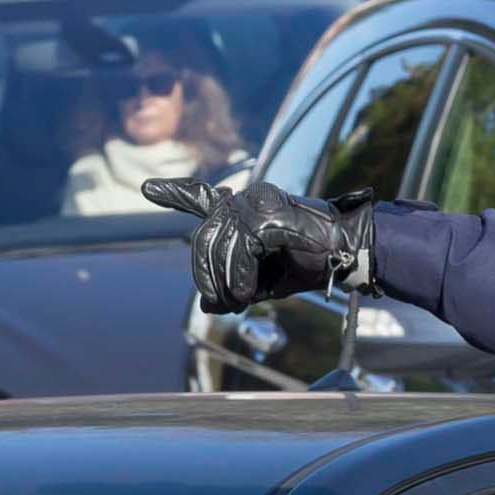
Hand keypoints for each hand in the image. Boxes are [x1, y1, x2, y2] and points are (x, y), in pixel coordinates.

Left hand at [149, 177, 371, 312]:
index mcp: (243, 209)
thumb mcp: (262, 281)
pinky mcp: (267, 216)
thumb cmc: (307, 264)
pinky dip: (240, 280)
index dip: (174, 192)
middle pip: (201, 239)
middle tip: (226, 303)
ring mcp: (255, 203)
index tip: (147, 188)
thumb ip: (232, 287)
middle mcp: (245, 199)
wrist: (347, 253)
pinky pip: (238, 252)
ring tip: (242, 300)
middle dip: (206, 277)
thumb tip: (206, 307)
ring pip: (216, 248)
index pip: (201, 198)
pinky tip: (250, 293)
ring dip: (225, 284)